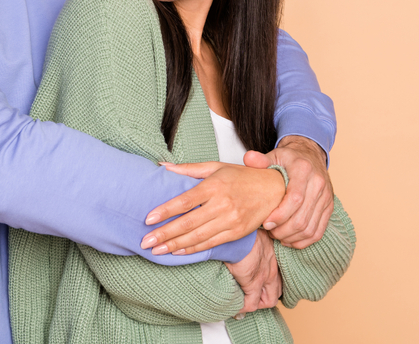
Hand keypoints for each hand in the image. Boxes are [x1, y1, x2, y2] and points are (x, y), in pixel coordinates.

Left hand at [141, 162, 285, 255]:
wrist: (274, 190)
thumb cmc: (242, 177)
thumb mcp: (216, 167)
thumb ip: (188, 169)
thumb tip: (162, 166)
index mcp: (214, 185)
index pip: (185, 200)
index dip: (165, 211)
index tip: (148, 219)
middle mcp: (222, 204)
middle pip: (188, 222)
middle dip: (165, 234)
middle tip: (145, 242)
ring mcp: (231, 220)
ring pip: (198, 237)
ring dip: (175, 245)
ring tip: (157, 250)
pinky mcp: (237, 233)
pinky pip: (211, 244)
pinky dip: (193, 249)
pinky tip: (178, 251)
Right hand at [225, 229, 280, 314]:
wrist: (236, 234)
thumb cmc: (241, 231)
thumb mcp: (251, 235)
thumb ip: (251, 243)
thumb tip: (241, 244)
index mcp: (272, 255)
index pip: (278, 276)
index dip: (269, 284)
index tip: (259, 285)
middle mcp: (272, 268)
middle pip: (277, 292)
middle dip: (265, 297)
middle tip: (251, 295)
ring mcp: (264, 278)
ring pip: (268, 301)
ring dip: (256, 302)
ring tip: (243, 300)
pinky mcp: (252, 284)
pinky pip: (250, 304)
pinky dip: (243, 306)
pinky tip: (235, 304)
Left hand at [244, 136, 332, 248]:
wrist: (310, 155)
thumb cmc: (289, 158)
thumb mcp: (274, 155)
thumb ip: (260, 160)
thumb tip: (248, 159)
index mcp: (304, 170)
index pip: (295, 199)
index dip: (280, 215)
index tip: (266, 223)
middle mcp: (318, 184)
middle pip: (302, 218)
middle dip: (283, 230)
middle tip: (269, 231)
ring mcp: (326, 197)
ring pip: (310, 228)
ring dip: (291, 237)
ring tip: (277, 235)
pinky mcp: (329, 207)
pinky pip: (318, 231)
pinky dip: (303, 240)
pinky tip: (289, 239)